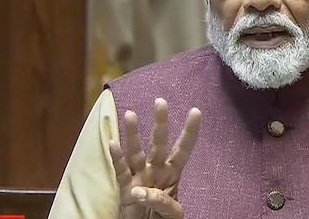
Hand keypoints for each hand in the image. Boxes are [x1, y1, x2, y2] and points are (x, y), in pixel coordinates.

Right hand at [109, 98, 201, 218]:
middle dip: (160, 123)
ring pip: (136, 151)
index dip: (190, 132)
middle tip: (160, 101)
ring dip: (133, 134)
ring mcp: (139, 177)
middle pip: (158, 143)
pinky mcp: (125, 188)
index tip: (196, 111)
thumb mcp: (173, 214)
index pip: (183, 149)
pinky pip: (120, 171)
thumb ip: (163, 203)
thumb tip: (142, 192)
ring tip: (130, 114)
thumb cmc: (162, 218)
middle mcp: (155, 170)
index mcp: (172, 174)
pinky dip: (116, 159)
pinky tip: (112, 144)